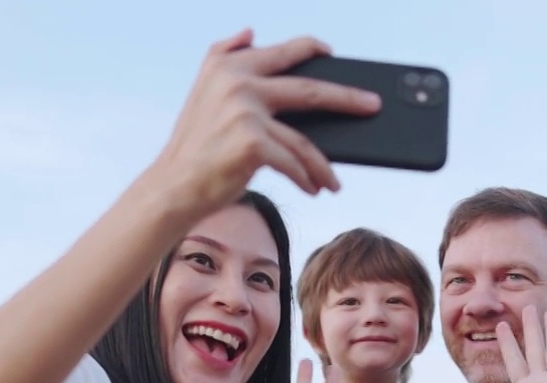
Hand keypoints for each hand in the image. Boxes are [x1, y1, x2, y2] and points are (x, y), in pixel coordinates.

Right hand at [152, 29, 381, 214]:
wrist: (173, 185)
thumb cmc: (194, 146)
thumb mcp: (202, 90)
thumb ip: (223, 54)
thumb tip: (250, 31)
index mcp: (228, 66)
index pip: (282, 52)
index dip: (311, 49)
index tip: (332, 53)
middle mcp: (237, 83)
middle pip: (308, 89)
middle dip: (347, 98)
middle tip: (373, 105)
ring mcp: (245, 112)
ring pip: (303, 139)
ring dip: (323, 164)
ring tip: (333, 181)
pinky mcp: (251, 143)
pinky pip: (292, 162)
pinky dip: (306, 178)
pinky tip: (314, 188)